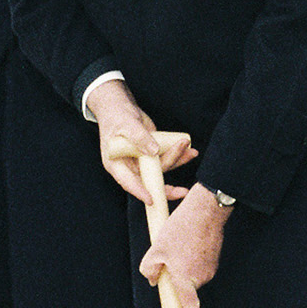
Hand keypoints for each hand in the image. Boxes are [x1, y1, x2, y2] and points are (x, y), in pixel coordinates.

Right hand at [86, 79, 195, 203]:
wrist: (120, 108)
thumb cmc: (117, 116)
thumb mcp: (126, 125)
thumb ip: (139, 138)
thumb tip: (154, 151)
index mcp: (117, 165)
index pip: (128, 182)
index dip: (140, 192)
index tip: (152, 199)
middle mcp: (130, 167)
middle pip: (149, 181)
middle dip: (167, 187)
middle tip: (182, 192)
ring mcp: (142, 161)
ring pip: (162, 168)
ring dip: (177, 160)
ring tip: (188, 149)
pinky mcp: (152, 154)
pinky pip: (166, 157)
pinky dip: (178, 154)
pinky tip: (189, 149)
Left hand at [141, 185, 229, 307]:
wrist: (206, 209)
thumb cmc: (181, 228)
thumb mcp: (156, 248)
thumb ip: (150, 268)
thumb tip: (152, 279)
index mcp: (186, 279)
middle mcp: (201, 277)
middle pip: (185, 287)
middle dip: (176, 278)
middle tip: (167, 258)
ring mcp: (210, 267)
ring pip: (190, 273)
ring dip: (182, 264)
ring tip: (178, 243)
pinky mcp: (214, 258)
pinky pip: (198, 263)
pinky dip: (190, 256)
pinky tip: (186, 240)